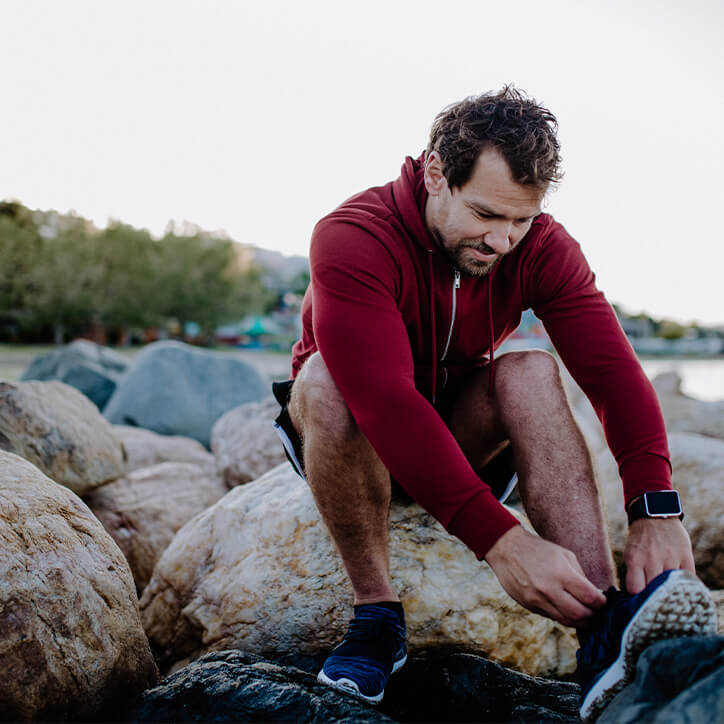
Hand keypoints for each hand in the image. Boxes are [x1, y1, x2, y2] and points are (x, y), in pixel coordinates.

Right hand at [485, 525, 606, 626]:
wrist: (506, 549)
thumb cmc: (538, 549)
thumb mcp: (564, 555)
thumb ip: (580, 576)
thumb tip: (594, 595)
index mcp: (561, 573)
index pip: (590, 598)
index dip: (601, 602)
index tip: (603, 601)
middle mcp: (549, 589)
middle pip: (580, 615)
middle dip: (593, 615)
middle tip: (595, 610)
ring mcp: (537, 600)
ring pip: (566, 621)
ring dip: (578, 621)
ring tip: (583, 614)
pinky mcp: (529, 606)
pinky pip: (551, 617)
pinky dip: (562, 615)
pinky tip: (564, 608)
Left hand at [624, 517, 694, 593]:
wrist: (655, 515)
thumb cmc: (640, 540)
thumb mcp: (630, 554)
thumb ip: (634, 574)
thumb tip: (636, 598)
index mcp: (635, 559)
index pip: (636, 589)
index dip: (638, 598)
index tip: (640, 600)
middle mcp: (652, 558)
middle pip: (655, 590)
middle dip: (654, 598)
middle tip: (655, 600)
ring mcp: (671, 557)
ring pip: (673, 586)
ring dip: (671, 592)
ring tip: (668, 594)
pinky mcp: (686, 555)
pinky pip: (689, 578)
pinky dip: (685, 586)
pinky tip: (680, 587)